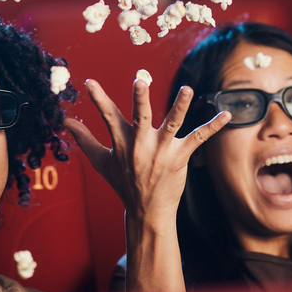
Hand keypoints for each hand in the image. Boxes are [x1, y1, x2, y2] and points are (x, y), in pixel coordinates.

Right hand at [63, 78, 229, 223]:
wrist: (146, 210)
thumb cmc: (123, 183)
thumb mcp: (101, 162)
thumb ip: (84, 140)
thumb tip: (64, 122)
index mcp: (122, 143)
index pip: (108, 117)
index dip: (99, 99)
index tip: (90, 82)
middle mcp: (141, 145)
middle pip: (140, 118)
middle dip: (140, 99)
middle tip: (140, 80)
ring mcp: (162, 151)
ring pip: (172, 125)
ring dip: (179, 107)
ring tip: (187, 89)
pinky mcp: (181, 157)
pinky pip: (199, 138)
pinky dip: (214, 126)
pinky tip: (227, 114)